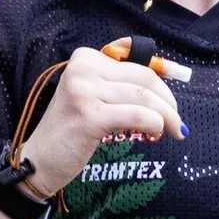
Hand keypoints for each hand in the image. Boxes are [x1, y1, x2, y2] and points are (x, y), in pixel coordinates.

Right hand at [17, 48, 184, 192]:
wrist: (40, 160)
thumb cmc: (70, 130)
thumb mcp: (91, 96)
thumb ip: (118, 84)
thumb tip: (164, 83)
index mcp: (85, 58)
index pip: (138, 65)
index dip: (163, 82)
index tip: (172, 101)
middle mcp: (83, 68)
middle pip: (144, 79)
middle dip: (169, 102)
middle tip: (178, 122)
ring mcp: (84, 90)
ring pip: (144, 98)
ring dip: (167, 116)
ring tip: (175, 131)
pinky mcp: (89, 115)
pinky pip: (137, 116)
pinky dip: (154, 124)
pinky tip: (156, 134)